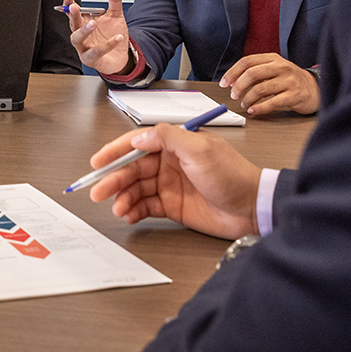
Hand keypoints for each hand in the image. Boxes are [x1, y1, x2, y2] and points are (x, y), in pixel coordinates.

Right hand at [65, 0, 133, 74]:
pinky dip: (107, 45)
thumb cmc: (112, 36)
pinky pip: (97, 52)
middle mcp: (81, 35)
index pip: (72, 12)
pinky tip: (117, 38)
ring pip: (77, 39)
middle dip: (72, 16)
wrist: (120, 56)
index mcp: (83, 22)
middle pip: (72, 25)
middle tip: (74, 7)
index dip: (68, 4)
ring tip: (92, 24)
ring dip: (83, 31)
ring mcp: (84, 48)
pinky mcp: (92, 59)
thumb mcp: (115, 15)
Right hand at [88, 124, 261, 239]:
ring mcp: (170, 185)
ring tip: (118, 208)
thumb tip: (140, 136)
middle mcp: (169, 163)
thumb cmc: (232, 175)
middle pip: (132, 169)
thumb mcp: (200, 149)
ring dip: (123, 198)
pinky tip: (129, 215)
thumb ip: (168, 138)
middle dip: (114, 180)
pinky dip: (135, 211)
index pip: (138, 144)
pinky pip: (147, 207)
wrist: (252, 207)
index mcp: (175, 144)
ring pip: (137, 190)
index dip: (115, 152)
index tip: (98, 162)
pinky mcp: (173, 206)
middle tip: (99, 191)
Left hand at [220, 54, 319, 114]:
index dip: (232, 72)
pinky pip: (272, 103)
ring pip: (260, 89)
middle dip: (238, 86)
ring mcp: (289, 81)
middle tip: (233, 95)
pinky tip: (253, 111)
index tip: (224, 83)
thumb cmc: (289, 80)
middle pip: (252, 74)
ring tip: (245, 105)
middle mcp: (281, 67)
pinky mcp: (295, 95)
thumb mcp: (273, 70)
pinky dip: (259, 108)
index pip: (247, 61)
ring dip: (247, 99)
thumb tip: (232, 82)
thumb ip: (255, 73)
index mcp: (273, 58)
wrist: (315, 89)